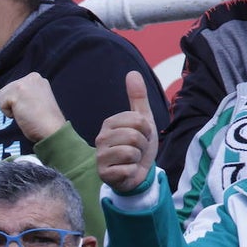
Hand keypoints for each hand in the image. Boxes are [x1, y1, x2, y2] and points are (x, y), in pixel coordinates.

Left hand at [0, 73, 66, 142]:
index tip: (31, 108)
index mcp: (36, 78)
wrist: (52, 128)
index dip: (17, 102)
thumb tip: (9, 98)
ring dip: (10, 109)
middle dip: (12, 104)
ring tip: (26, 112)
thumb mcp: (35, 99)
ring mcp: (24, 83)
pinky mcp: (17, 91)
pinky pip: (1, 104)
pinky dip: (8, 113)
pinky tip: (23, 114)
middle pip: (5, 91)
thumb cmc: (44, 120)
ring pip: (1, 97)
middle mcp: (31, 77)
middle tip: (28, 112)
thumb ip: (24, 94)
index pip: (12, 88)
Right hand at [96, 71, 158, 192]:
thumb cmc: (138, 145)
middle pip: (134, 136)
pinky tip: (126, 171)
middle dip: (142, 145)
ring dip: (138, 158)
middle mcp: (100, 139)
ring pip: (130, 152)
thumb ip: (137, 97)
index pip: (138, 121)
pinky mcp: (103, 174)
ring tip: (132, 160)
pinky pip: (127, 168)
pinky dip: (132, 171)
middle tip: (137, 149)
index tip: (141, 136)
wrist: (135, 173)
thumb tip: (132, 72)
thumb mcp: (142, 120)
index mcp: (109, 124)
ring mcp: (100, 157)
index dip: (146, 130)